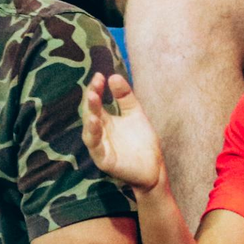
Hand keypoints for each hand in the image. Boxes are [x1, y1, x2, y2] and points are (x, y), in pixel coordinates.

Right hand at [82, 73, 165, 191]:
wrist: (154, 168)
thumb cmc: (141, 141)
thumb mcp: (135, 114)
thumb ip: (125, 97)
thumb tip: (114, 76)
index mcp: (105, 121)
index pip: (97, 103)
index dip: (97, 89)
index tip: (99, 75)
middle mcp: (99, 132)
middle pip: (91, 114)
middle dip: (92, 100)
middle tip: (95, 85)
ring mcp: (100, 146)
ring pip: (90, 130)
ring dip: (90, 116)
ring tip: (92, 99)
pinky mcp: (104, 160)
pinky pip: (95, 147)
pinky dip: (93, 135)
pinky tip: (95, 123)